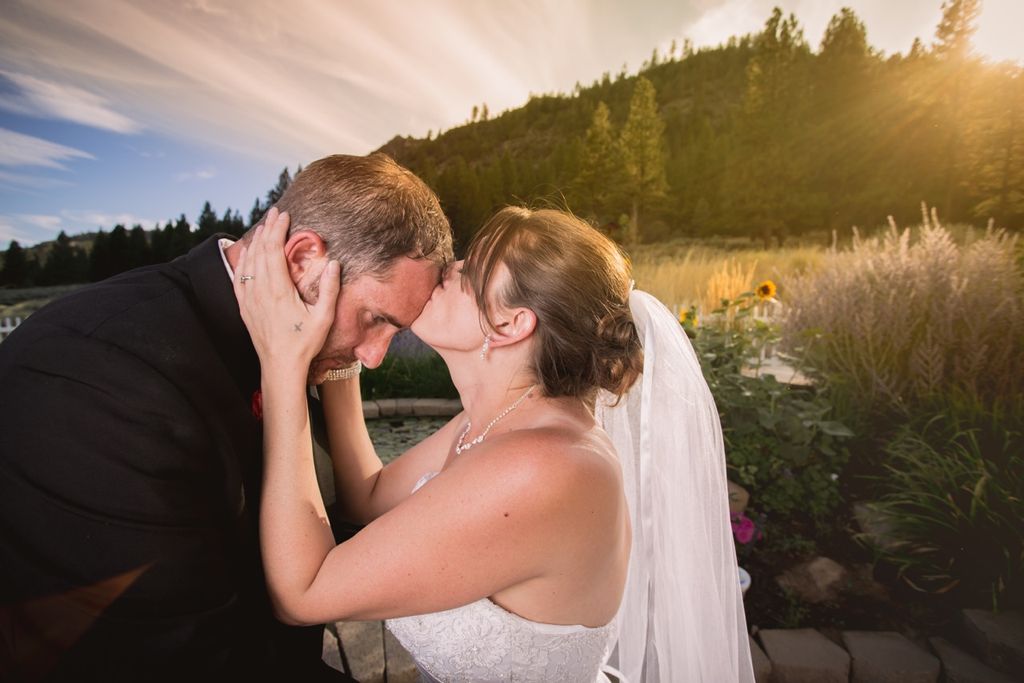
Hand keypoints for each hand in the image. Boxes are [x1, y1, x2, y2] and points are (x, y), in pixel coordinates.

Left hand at [233, 208, 339, 374]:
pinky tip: (248, 252)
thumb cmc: (305, 343)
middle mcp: (260, 292)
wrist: (280, 366)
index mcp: (279, 291)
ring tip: (264, 225)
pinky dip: (243, 260)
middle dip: (268, 228)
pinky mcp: (244, 307)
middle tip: (275, 212)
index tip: (284, 216)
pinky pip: (239, 277)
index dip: (278, 230)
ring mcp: (249, 299)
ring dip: (256, 240)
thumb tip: (333, 264)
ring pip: (248, 261)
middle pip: (260, 251)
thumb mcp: (324, 318)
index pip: (274, 251)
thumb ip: (329, 289)